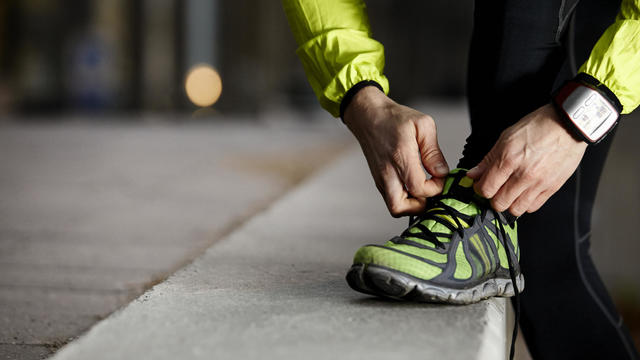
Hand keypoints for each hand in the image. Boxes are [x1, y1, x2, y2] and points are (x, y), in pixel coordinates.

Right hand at [343, 86, 448, 216]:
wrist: (368, 116)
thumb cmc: (393, 118)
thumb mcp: (423, 125)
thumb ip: (433, 151)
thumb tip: (441, 173)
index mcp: (400, 157)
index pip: (418, 189)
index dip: (434, 188)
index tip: (439, 177)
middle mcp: (387, 172)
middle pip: (400, 208)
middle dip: (420, 206)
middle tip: (430, 191)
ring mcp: (380, 178)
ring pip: (394, 208)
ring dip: (411, 205)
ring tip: (422, 190)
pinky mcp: (378, 180)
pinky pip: (391, 200)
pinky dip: (404, 199)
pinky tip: (412, 185)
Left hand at [467, 104, 587, 215]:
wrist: (568, 125)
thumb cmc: (538, 127)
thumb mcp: (506, 137)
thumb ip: (488, 159)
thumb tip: (473, 174)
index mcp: (509, 160)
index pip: (486, 189)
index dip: (480, 189)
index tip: (481, 185)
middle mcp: (524, 174)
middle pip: (499, 203)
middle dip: (492, 198)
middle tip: (494, 189)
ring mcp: (539, 183)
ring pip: (516, 210)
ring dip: (509, 203)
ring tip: (509, 192)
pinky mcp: (552, 188)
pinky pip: (533, 207)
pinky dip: (525, 204)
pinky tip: (523, 193)